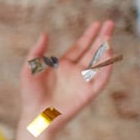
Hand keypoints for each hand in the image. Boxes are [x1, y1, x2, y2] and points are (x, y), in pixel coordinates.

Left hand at [18, 19, 115, 135]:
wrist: (36, 116)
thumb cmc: (30, 94)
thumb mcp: (29, 69)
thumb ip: (36, 52)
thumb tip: (44, 34)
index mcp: (64, 65)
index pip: (80, 47)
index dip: (89, 35)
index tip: (98, 23)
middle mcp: (76, 72)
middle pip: (93, 51)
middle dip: (102, 38)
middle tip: (110, 23)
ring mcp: (83, 82)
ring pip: (99, 63)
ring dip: (105, 50)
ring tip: (108, 37)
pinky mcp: (88, 93)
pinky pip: (101, 79)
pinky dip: (106, 68)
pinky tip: (108, 56)